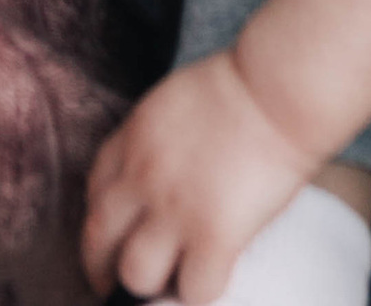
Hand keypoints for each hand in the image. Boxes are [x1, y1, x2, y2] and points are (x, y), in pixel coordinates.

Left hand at [83, 55, 311, 302]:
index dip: (101, 222)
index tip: (112, 238)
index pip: (93, 192)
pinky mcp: (213, 236)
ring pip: (136, 274)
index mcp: (133, 139)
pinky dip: (198, 291)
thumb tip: (160, 181)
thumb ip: (156, 144)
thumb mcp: (174, 103)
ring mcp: (174, 210)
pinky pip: (192, 290)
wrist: (277, 88)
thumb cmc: (243, 85)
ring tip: (169, 284)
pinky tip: (213, 276)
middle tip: (117, 284)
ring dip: (150, 284)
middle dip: (103, 268)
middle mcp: (142, 177)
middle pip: (98, 240)